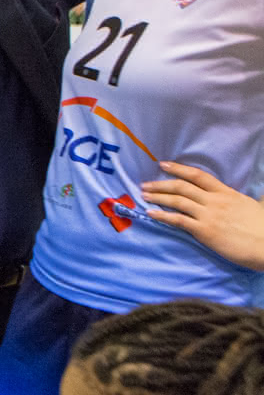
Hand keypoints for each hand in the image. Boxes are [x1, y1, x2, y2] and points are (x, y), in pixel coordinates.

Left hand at [143, 161, 263, 269]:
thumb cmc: (263, 228)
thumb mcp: (252, 206)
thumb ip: (238, 201)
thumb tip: (240, 199)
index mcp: (227, 193)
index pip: (199, 176)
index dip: (179, 168)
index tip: (163, 164)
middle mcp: (215, 201)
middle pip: (182, 187)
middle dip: (161, 184)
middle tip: (145, 184)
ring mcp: (209, 215)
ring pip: (177, 201)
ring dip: (158, 197)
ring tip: (143, 195)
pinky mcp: (204, 231)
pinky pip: (178, 220)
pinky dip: (162, 216)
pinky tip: (150, 213)